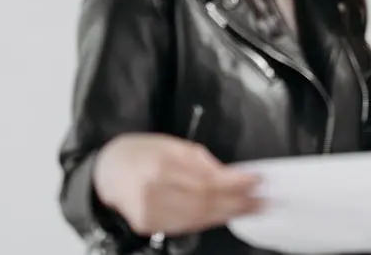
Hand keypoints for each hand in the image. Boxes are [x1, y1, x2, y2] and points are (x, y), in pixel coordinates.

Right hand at [93, 133, 262, 235]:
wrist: (108, 171)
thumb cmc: (142, 153)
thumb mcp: (173, 145)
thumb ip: (202, 161)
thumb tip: (231, 175)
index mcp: (161, 163)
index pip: (208, 178)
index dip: (236, 182)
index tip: (257, 181)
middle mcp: (153, 189)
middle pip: (206, 201)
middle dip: (238, 201)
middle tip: (262, 200)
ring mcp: (149, 211)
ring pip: (198, 217)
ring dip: (228, 214)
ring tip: (250, 209)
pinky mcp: (147, 225)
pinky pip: (185, 225)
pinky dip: (207, 221)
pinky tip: (223, 216)